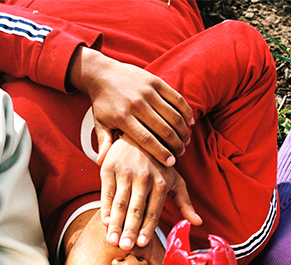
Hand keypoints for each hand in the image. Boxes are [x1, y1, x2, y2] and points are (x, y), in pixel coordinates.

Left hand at [68, 46, 193, 166]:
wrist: (101, 73)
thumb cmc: (103, 104)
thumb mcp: (100, 124)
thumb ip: (104, 144)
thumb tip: (102, 164)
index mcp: (123, 118)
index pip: (147, 140)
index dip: (161, 152)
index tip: (171, 163)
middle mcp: (136, 104)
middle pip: (163, 129)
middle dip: (176, 144)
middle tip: (181, 152)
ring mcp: (147, 91)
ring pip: (173, 115)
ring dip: (183, 130)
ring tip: (186, 140)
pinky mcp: (155, 81)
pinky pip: (176, 98)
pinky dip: (186, 111)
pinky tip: (190, 122)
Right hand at [100, 135, 201, 249]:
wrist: (140, 133)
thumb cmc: (160, 164)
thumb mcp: (176, 180)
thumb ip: (185, 203)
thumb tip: (198, 223)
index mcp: (161, 182)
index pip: (153, 211)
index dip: (147, 228)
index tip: (142, 243)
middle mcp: (143, 177)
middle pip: (136, 209)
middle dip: (130, 230)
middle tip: (126, 247)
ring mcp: (125, 172)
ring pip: (120, 203)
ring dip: (116, 223)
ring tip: (112, 241)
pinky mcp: (109, 168)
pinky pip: (106, 192)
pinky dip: (105, 208)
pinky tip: (104, 222)